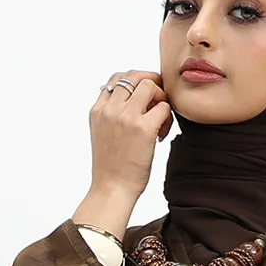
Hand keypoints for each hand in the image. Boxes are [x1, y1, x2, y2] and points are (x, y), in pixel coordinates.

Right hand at [89, 69, 172, 199]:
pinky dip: (168, 118)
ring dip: (160, 98)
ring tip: (159, 120)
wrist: (112, 189)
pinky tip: (161, 135)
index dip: (135, 83)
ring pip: (150, 85)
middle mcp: (110, 109)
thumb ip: (111, 114)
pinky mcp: (143, 129)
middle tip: (159, 102)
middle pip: (135, 76)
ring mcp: (126, 117)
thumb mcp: (102, 134)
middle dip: (151, 84)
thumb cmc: (111, 167)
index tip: (144, 98)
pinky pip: (164, 107)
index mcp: (98, 110)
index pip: (117, 78)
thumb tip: (131, 100)